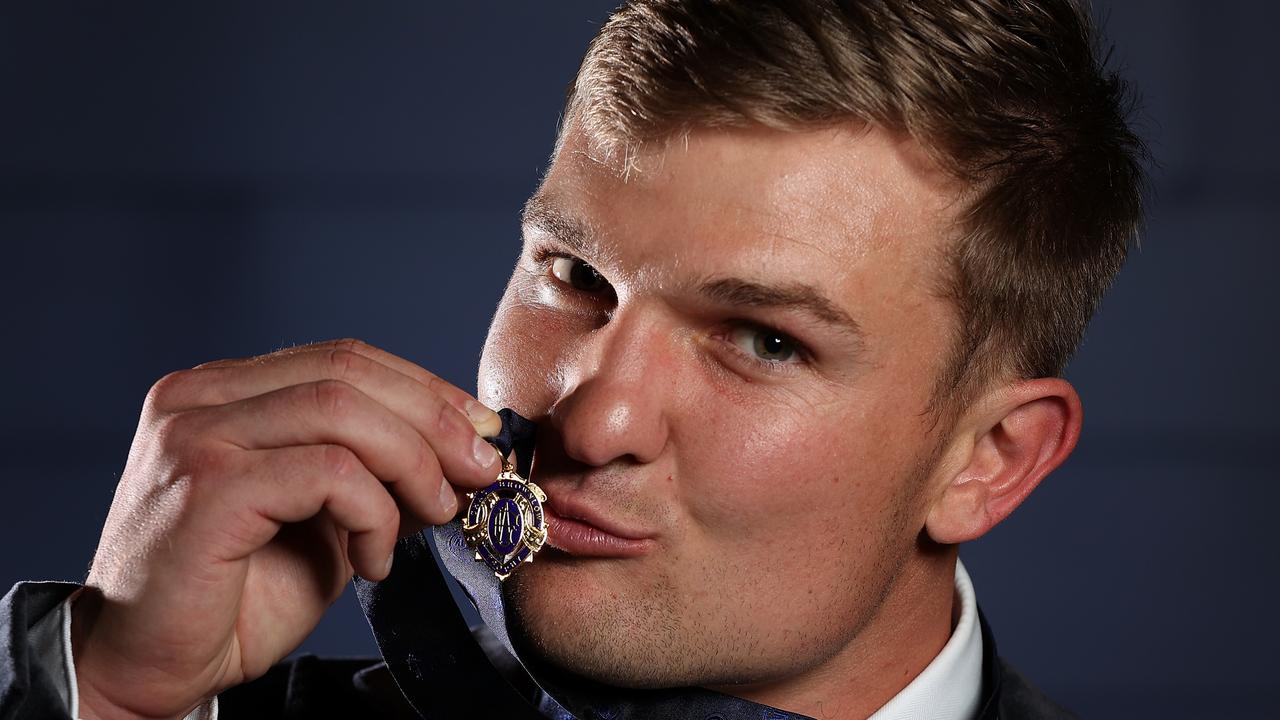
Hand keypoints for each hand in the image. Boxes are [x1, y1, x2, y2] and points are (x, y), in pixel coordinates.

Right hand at [70, 339, 502, 718]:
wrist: (151, 669)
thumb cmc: (236, 596)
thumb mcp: (326, 519)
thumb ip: (378, 473)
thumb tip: (466, 448)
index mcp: (222, 391)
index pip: (343, 359)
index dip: (424, 388)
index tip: (481, 430)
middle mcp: (198, 398)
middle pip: (347, 371)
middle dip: (435, 419)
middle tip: (483, 470)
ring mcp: (195, 435)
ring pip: (343, 412)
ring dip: (414, 464)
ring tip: (437, 515)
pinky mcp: (206, 486)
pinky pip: (327, 473)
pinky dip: (374, 513)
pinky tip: (375, 560)